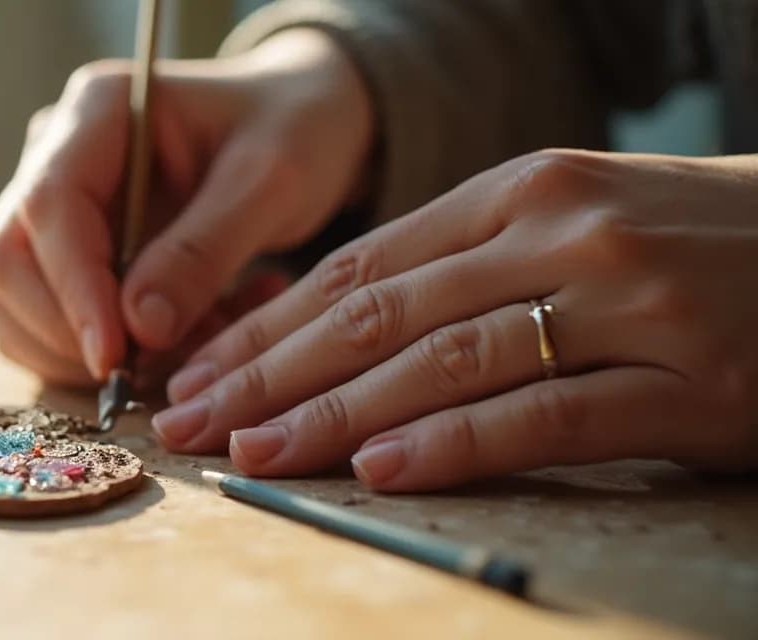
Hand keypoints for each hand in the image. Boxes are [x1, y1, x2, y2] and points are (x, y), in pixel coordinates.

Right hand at [0, 30, 372, 385]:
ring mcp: (48, 211)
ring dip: (84, 355)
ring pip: (12, 304)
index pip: (49, 204)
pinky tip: (182, 344)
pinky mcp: (60, 259)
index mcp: (96, 111)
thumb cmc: (292, 133)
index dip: (73, 287)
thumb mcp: (270, 182)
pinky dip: (102, 358)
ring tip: (189, 349)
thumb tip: (140, 329)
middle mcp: (53, 155)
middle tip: (151, 368)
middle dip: (68, 332)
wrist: (298, 129)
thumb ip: (204, 251)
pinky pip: (45, 328)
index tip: (114, 354)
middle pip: (7, 260)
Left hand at [157, 149, 757, 490]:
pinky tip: (383, 471)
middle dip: (271, 374)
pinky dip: (457, 444)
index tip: (201, 372)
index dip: (269, 326)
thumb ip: (466, 266)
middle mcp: (559, 231)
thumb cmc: (693, 245)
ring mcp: (624, 302)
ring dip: (336, 416)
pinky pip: (546, 415)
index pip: (360, 266)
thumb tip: (337, 328)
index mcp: (521, 190)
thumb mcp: (573, 223)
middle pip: (378, 313)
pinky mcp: (686, 381)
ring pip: (442, 363)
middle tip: (194, 420)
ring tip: (255, 452)